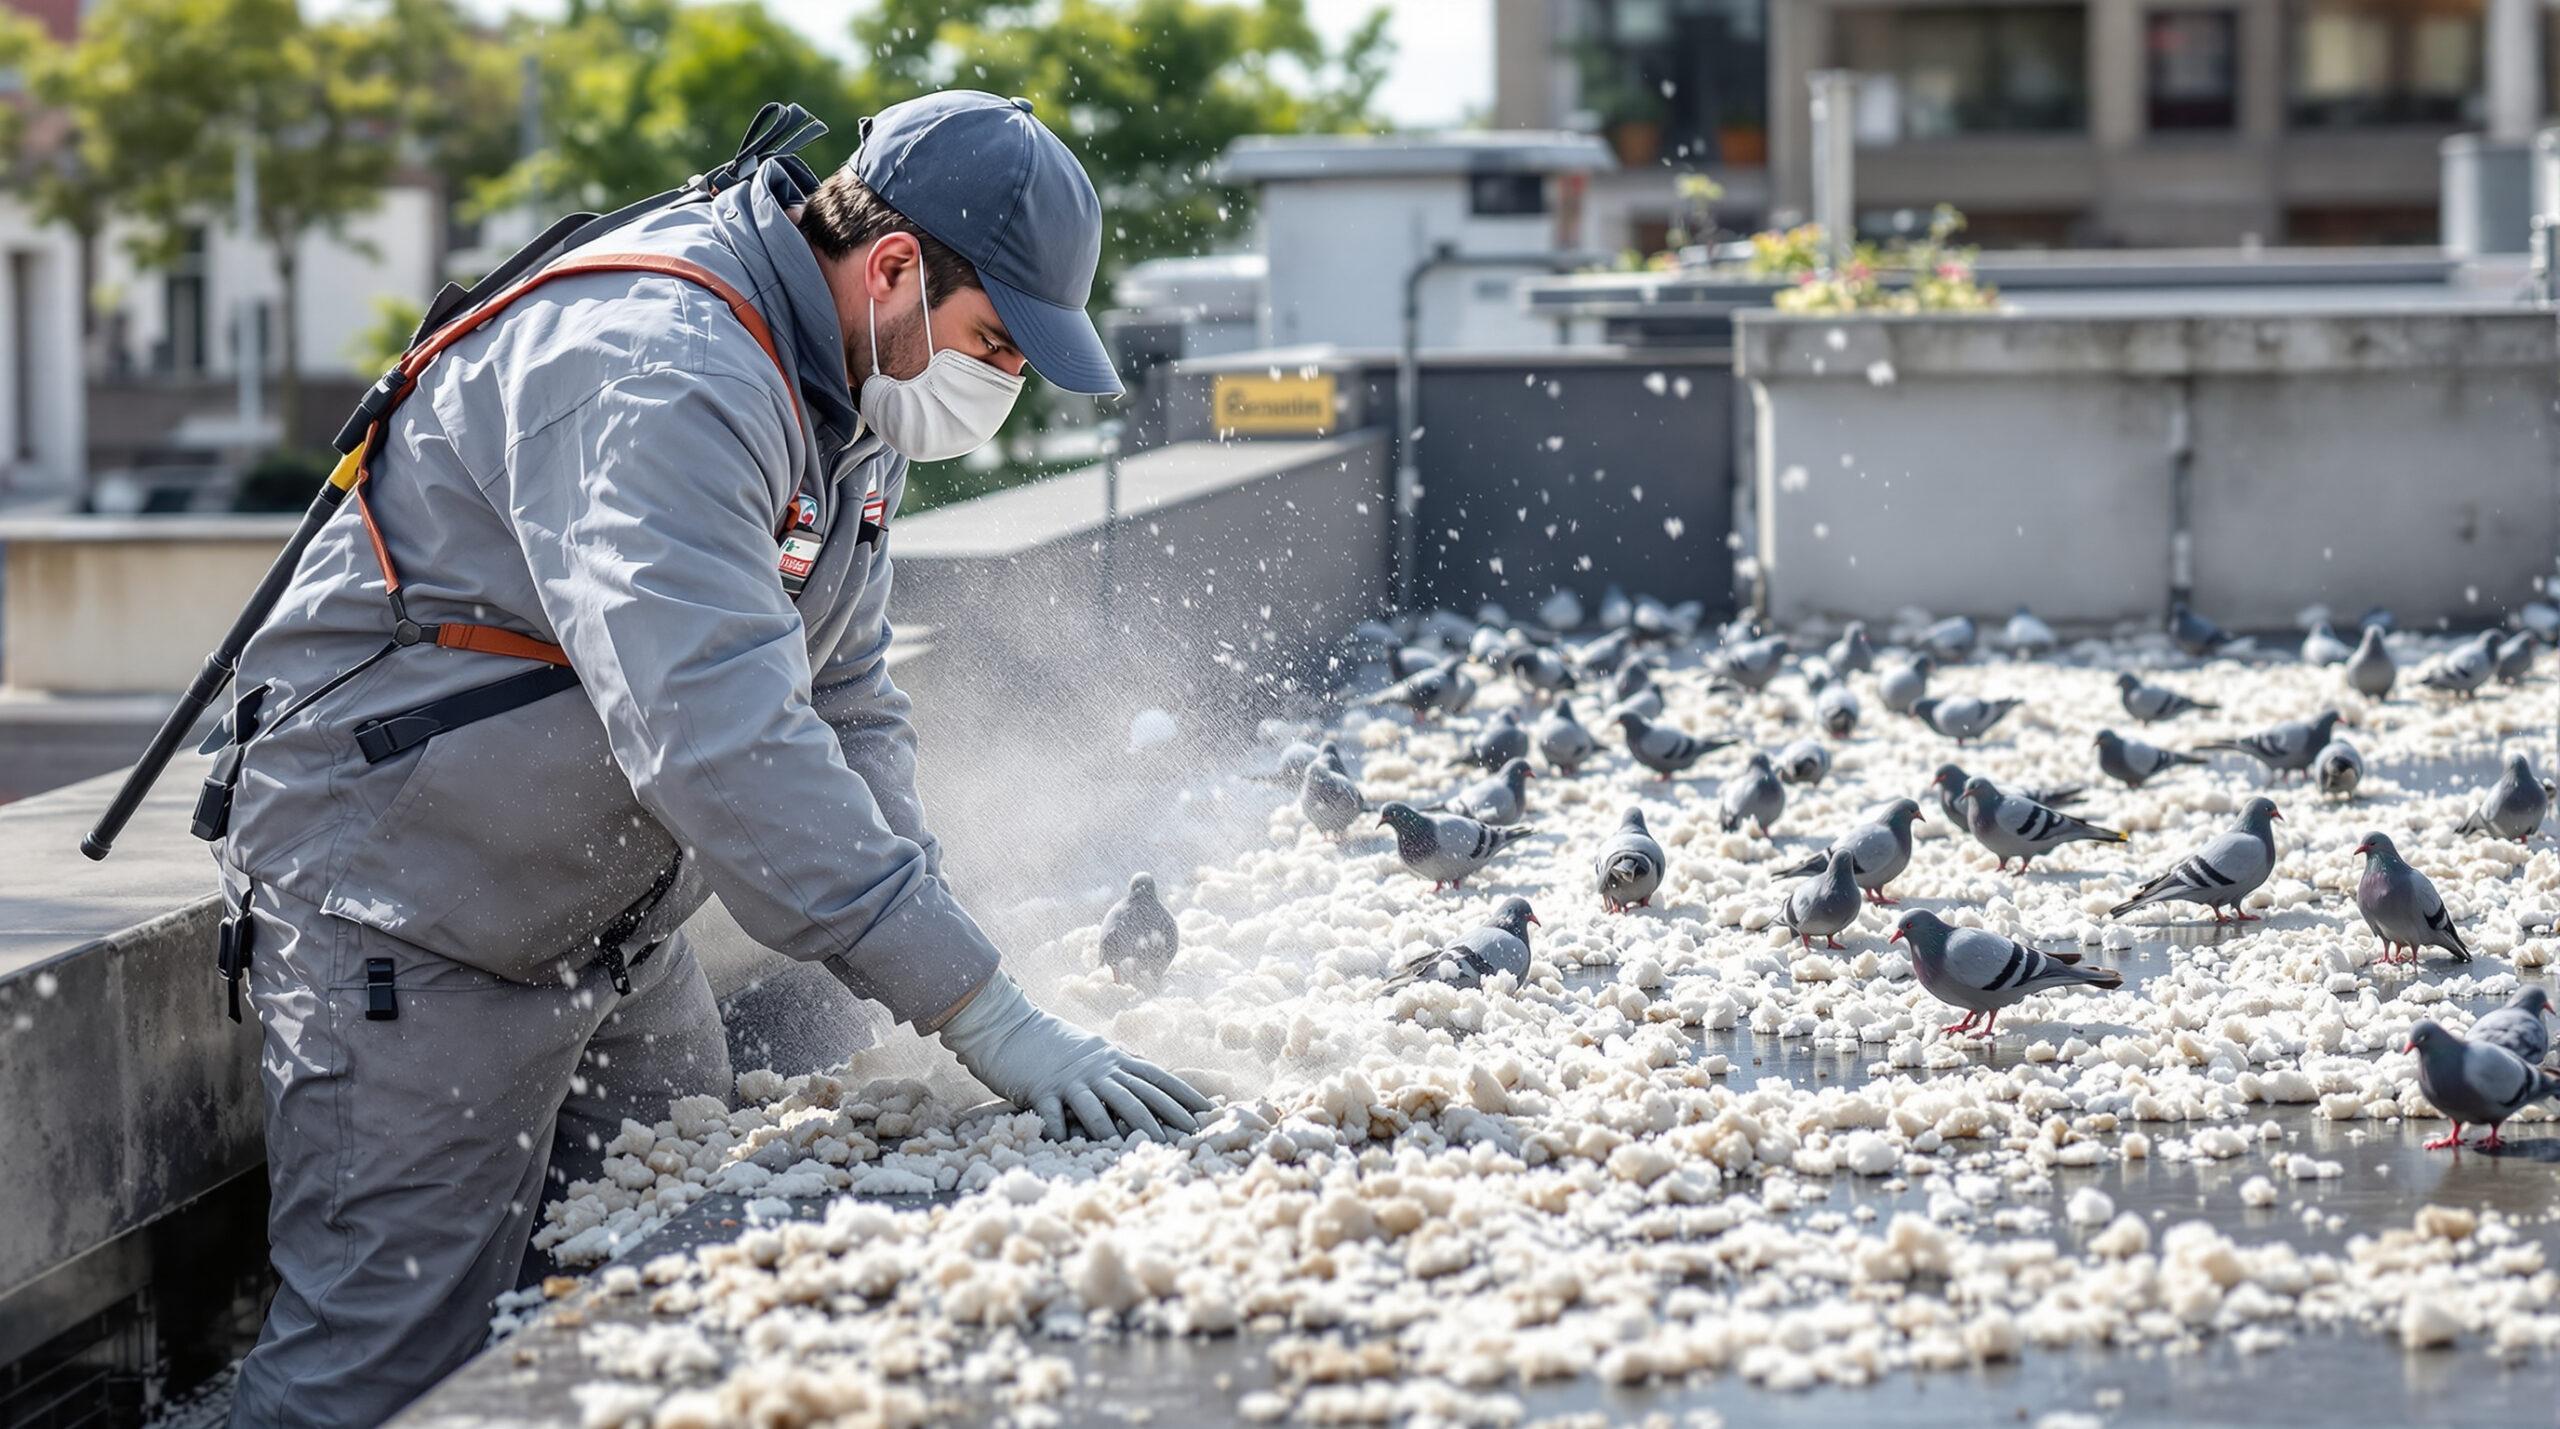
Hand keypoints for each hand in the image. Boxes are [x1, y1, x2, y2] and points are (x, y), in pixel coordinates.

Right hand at [937, 972, 1211, 1141]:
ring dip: (1120, 1128)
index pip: (1155, 1077)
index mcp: (1111, 1059)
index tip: (1207, 1110)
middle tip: (1188, 1136)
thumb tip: (1144, 1075)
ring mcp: (1068, 1080)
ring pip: (1100, 1106)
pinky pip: (1055, 1114)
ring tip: (1140, 1147)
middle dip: (1165, 1116)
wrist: (1006, 1025)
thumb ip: (1116, 1063)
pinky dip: (1062, 1130)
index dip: (1183, 1094)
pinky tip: (1070, 1146)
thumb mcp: (1091, 1048)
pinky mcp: (1039, 1090)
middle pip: (1136, 1094)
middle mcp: (1096, 1069)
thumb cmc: (1048, 1041)